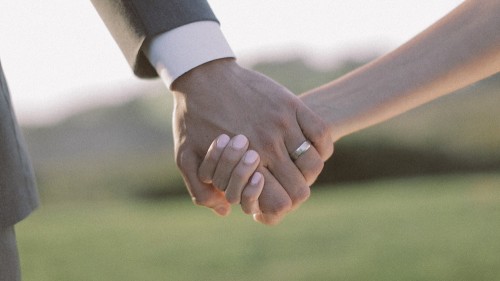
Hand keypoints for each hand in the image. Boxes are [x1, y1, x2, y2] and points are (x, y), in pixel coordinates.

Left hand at [171, 58, 332, 223]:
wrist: (203, 76)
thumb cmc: (193, 118)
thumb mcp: (185, 158)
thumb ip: (202, 192)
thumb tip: (227, 211)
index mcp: (244, 162)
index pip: (279, 204)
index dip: (277, 209)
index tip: (270, 199)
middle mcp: (268, 145)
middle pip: (300, 189)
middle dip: (293, 193)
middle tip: (282, 184)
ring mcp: (283, 123)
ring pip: (314, 164)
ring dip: (307, 171)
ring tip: (294, 165)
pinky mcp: (291, 104)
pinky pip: (322, 133)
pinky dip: (320, 146)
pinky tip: (306, 146)